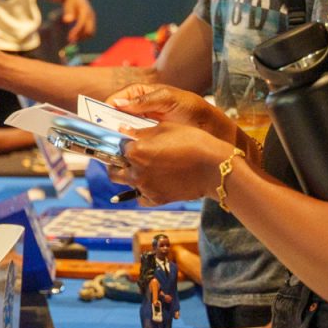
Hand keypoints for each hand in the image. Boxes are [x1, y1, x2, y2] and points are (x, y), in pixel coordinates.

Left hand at [61, 0, 95, 43]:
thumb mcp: (68, 5)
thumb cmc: (71, 1)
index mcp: (85, 10)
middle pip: (90, 30)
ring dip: (82, 38)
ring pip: (90, 33)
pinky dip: (83, 36)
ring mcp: (92, 19)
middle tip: (70, 40)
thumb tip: (67, 20)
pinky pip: (89, 32)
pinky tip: (75, 36)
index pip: (82, 23)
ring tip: (72, 39)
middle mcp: (91, 16)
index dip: (76, 31)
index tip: (69, 38)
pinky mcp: (91, 23)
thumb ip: (68, 12)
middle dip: (81, 37)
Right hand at [108, 84, 232, 140]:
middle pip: (113, 116)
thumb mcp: (168, 99)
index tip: (96, 120)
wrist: (209, 128)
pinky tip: (125, 152)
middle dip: (106, 125)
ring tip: (110, 147)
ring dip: (115, 138)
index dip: (103, 109)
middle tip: (100, 136)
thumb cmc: (191, 107)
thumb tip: (118, 104)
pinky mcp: (147, 139)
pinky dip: (127, 146)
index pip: (114, 100)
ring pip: (120, 130)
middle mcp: (136, 109)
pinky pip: (132, 141)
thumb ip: (144, 101)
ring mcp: (141, 124)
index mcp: (138, 93)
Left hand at [109, 120, 229, 204]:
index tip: (127, 142)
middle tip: (127, 158)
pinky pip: (141, 197)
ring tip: (144, 168)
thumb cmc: (193, 142)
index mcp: (135, 151)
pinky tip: (152, 182)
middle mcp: (136, 172)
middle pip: (114, 170)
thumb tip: (124, 131)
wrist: (214, 168)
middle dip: (117, 163)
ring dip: (129, 176)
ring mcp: (146, 188)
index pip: (118, 147)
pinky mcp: (157, 199)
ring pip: (126, 184)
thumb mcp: (165, 128)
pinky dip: (143, 191)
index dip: (123, 143)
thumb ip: (141, 131)